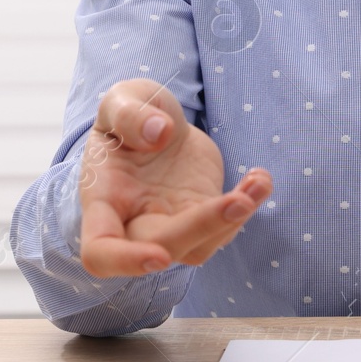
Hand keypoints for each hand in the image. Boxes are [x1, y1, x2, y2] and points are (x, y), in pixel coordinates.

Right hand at [77, 78, 272, 278]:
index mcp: (104, 199)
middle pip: (164, 246)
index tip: (158, 257)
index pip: (101, 250)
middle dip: (203, 228)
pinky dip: (247, 205)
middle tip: (240, 201)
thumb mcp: (121, 100)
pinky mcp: (201, 214)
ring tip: (259, 182)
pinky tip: (260, 179)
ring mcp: (170, 222)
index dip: (125, 262)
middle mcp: (134, 222)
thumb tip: (158, 133)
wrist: (156, 121)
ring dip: (234, 220)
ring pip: (200, 246)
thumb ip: (129, 114)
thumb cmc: (129, 114)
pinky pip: (225, 226)